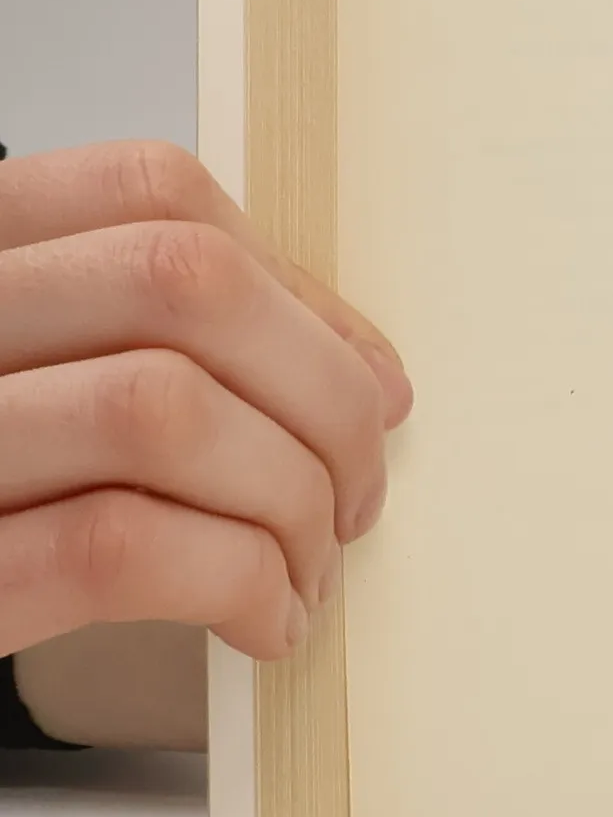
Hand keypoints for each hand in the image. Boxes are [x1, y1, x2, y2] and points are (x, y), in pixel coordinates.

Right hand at [0, 143, 411, 697]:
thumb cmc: (13, 495)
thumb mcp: (62, 382)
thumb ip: (189, 349)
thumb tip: (372, 381)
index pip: (152, 195)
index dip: (296, 290)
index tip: (363, 386)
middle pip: (183, 286)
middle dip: (321, 398)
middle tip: (355, 497)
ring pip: (162, 410)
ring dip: (288, 502)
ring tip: (307, 568)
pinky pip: (118, 548)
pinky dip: (238, 584)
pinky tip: (265, 621)